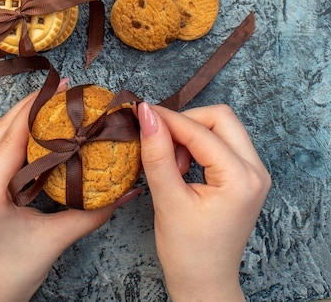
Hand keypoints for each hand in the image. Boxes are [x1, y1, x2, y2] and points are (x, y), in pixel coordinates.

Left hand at [0, 81, 121, 301]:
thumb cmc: (16, 271)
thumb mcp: (57, 239)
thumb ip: (94, 213)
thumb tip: (128, 190)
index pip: (13, 137)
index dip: (37, 108)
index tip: (62, 89)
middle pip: (1, 128)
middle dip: (31, 104)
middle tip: (62, 89)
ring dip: (21, 114)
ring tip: (51, 100)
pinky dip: (12, 130)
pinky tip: (34, 123)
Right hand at [138, 102, 270, 301]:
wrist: (205, 284)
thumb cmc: (188, 253)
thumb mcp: (168, 201)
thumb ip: (157, 154)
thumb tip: (147, 115)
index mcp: (240, 179)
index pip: (200, 131)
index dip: (168, 119)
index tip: (141, 113)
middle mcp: (255, 170)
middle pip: (220, 118)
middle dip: (186, 123)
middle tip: (160, 142)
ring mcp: (255, 172)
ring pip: (223, 126)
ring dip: (193, 133)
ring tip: (173, 162)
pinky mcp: (247, 175)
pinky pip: (224, 141)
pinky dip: (201, 143)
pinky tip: (183, 164)